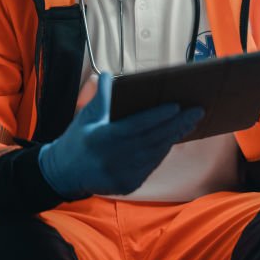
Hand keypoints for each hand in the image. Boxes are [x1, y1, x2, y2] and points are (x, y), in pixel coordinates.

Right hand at [38, 72, 202, 198]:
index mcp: (102, 139)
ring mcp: (121, 175)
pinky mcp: (128, 185)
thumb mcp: (85, 117)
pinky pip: (151, 166)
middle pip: (152, 139)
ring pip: (156, 154)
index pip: (136, 126)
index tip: (177, 106)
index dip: (157, 116)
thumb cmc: (77, 140)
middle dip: (177, 124)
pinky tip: (175, 137)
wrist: (62, 174)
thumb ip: (100, 97)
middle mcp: (113, 159)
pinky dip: (163, 151)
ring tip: (191, 122)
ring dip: (174, 137)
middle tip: (197, 111)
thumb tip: (106, 74)